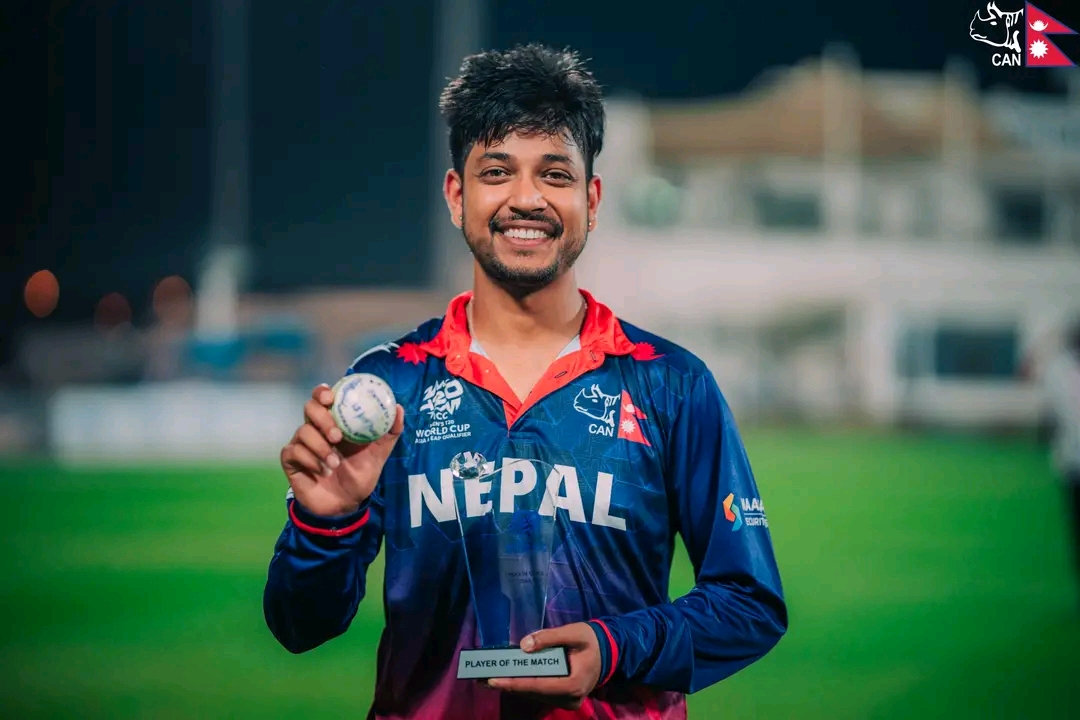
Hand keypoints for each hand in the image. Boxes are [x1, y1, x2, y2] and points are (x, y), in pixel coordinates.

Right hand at [280, 383, 403, 516]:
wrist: (346, 504)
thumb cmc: (360, 474)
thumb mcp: (379, 454)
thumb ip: (389, 432)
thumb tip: (398, 408)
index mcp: (335, 421)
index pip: (323, 396)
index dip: (322, 392)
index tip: (330, 398)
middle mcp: (316, 428)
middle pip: (309, 408)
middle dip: (323, 419)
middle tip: (337, 436)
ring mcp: (302, 443)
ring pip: (303, 431)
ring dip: (320, 447)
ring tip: (334, 464)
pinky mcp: (291, 459)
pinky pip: (293, 451)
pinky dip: (310, 460)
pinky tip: (322, 472)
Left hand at [487, 623, 602, 709]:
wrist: (610, 652)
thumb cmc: (592, 640)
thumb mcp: (573, 632)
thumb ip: (549, 637)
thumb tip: (524, 645)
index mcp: (573, 685)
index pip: (538, 686)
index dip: (514, 683)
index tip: (493, 680)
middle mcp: (570, 699)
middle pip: (533, 693)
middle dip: (508, 685)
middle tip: (483, 678)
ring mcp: (568, 702)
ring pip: (535, 695)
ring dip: (514, 686)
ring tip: (490, 678)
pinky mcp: (564, 699)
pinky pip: (541, 693)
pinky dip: (525, 686)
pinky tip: (508, 679)